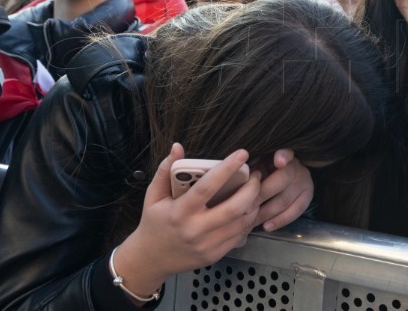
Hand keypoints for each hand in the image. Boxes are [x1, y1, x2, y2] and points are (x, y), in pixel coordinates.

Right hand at [113, 144, 260, 297]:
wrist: (151, 260)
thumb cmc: (153, 223)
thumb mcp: (153, 196)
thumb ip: (165, 170)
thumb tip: (178, 146)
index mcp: (180, 212)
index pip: (207, 188)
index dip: (226, 169)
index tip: (242, 154)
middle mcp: (196, 230)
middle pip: (233, 208)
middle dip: (251, 188)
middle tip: (256, 174)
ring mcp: (207, 245)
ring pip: (241, 222)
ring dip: (254, 203)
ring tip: (255, 188)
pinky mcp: (215, 255)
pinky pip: (239, 235)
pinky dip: (248, 219)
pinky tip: (249, 207)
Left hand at [252, 149, 312, 231]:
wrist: (282, 176)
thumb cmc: (261, 170)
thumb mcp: (255, 164)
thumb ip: (250, 167)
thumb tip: (237, 174)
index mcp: (282, 154)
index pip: (286, 152)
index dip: (283, 156)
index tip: (278, 161)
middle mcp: (296, 166)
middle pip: (282, 179)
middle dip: (261, 195)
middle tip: (245, 207)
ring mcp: (304, 180)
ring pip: (286, 199)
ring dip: (267, 212)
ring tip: (250, 221)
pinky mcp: (308, 195)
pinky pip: (295, 211)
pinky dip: (279, 220)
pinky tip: (266, 226)